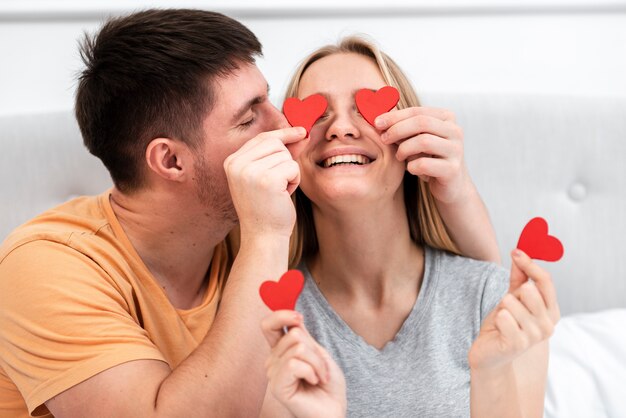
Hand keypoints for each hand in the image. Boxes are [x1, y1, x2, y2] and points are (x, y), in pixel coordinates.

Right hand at [224, 127, 306, 236]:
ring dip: (290, 173)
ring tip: (279, 191)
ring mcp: (250, 171)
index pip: (262, 138)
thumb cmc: (266, 208)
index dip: (283, 134)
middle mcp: (237, 164)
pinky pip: (293, 167)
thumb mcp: (267, 176)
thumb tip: (301, 133)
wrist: (263, 236)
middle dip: (286, 161)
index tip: (301, 132)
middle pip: (275, 143)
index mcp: (232, 162)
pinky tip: (283, 195)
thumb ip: (281, 153)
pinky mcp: (267, 180)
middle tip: (279, 184)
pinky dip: (294, 181)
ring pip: (286, 156)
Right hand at [261, 311, 345, 417]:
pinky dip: (311, 371)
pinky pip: (294, 364)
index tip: (299, 318)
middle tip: (321, 367)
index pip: (269, 325)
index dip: (281, 315)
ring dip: (317, 363)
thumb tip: (294, 318)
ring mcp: (273, 373)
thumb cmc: (328, 384)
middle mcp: (273, 360)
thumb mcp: (318, 352)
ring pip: (299, 348)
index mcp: (281, 350)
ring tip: (319, 377)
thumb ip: (303, 336)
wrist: (334, 409)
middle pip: (294, 334)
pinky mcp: (276, 386)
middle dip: (316, 350)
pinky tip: (313, 382)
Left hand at [376, 107, 470, 203]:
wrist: (451, 185)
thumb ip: (403, 128)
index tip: (377, 123)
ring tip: (399, 157)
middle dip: (397, 130)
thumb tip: (379, 121)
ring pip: (423, 141)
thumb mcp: (417, 139)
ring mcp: (456, 150)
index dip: (395, 116)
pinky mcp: (452, 169)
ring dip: (404, 149)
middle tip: (384, 139)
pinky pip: (424, 164)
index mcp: (446, 118)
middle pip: (421, 123)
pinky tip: (411, 169)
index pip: (417, 111)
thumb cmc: (430, 159)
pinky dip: (412, 166)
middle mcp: (455, 131)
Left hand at [468, 250, 560, 371]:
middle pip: (530, 290)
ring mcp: (534, 336)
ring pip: (511, 302)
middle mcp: (548, 324)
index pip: (546, 282)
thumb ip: (519, 278)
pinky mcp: (517, 344)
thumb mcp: (512, 298)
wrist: (490, 354)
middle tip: (507, 306)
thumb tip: (520, 252)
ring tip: (503, 320)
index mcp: (551, 311)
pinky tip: (498, 329)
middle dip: (512, 293)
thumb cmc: (504, 325)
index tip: (516, 252)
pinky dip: (497, 318)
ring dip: (502, 308)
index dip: (530, 265)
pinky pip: (503, 316)